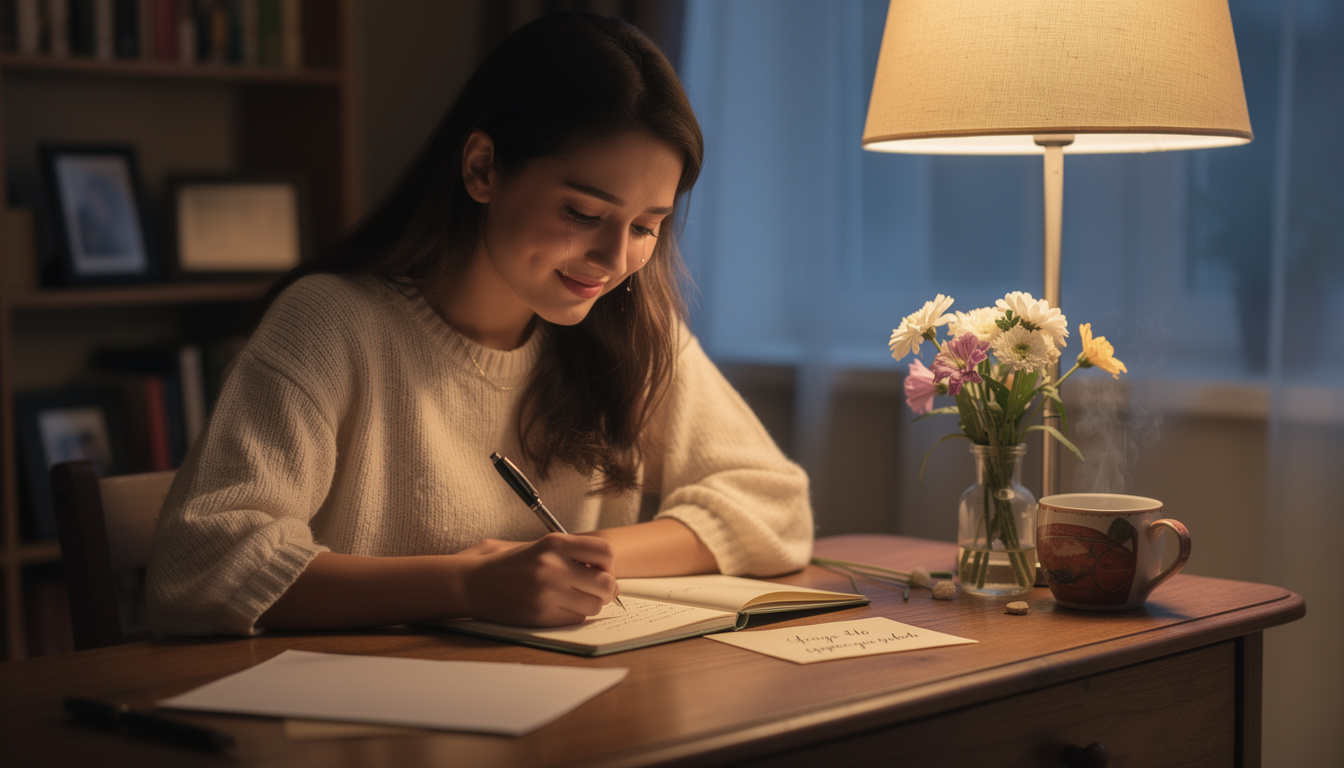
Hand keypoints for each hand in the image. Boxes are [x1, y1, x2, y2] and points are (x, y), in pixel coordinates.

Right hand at [457, 533, 618, 625]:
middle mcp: (554, 566)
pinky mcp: (542, 615)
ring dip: (590, 605)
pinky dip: (573, 616)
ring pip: (594, 606)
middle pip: (606, 583)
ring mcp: (548, 592)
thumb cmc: (508, 565)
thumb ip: (572, 554)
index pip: (605, 551)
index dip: (608, 564)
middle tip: (595, 590)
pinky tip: (558, 608)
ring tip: (573, 599)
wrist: (473, 584)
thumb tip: (606, 570)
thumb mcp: (539, 546)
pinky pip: (576, 620)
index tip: (599, 569)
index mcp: (555, 543)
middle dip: (606, 589)